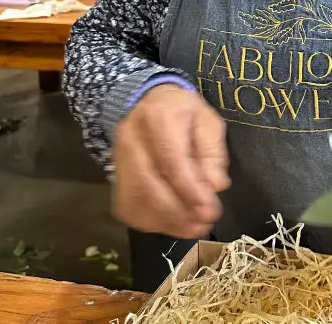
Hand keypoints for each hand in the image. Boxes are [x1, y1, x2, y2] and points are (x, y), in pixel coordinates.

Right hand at [112, 84, 229, 238]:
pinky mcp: (115, 176)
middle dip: (177, 210)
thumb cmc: (184, 113)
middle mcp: (130, 139)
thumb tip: (216, 186)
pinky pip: (126, 205)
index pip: (170, 159)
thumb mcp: (208, 122)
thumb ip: (213, 153)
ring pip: (134, 198)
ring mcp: (117, 158)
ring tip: (192, 229)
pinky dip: (149, 221)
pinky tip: (171, 225)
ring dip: (164, 220)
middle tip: (203, 224)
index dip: (188, 189)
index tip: (208, 210)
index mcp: (158, 118)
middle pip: (147, 182)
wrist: (145, 102)